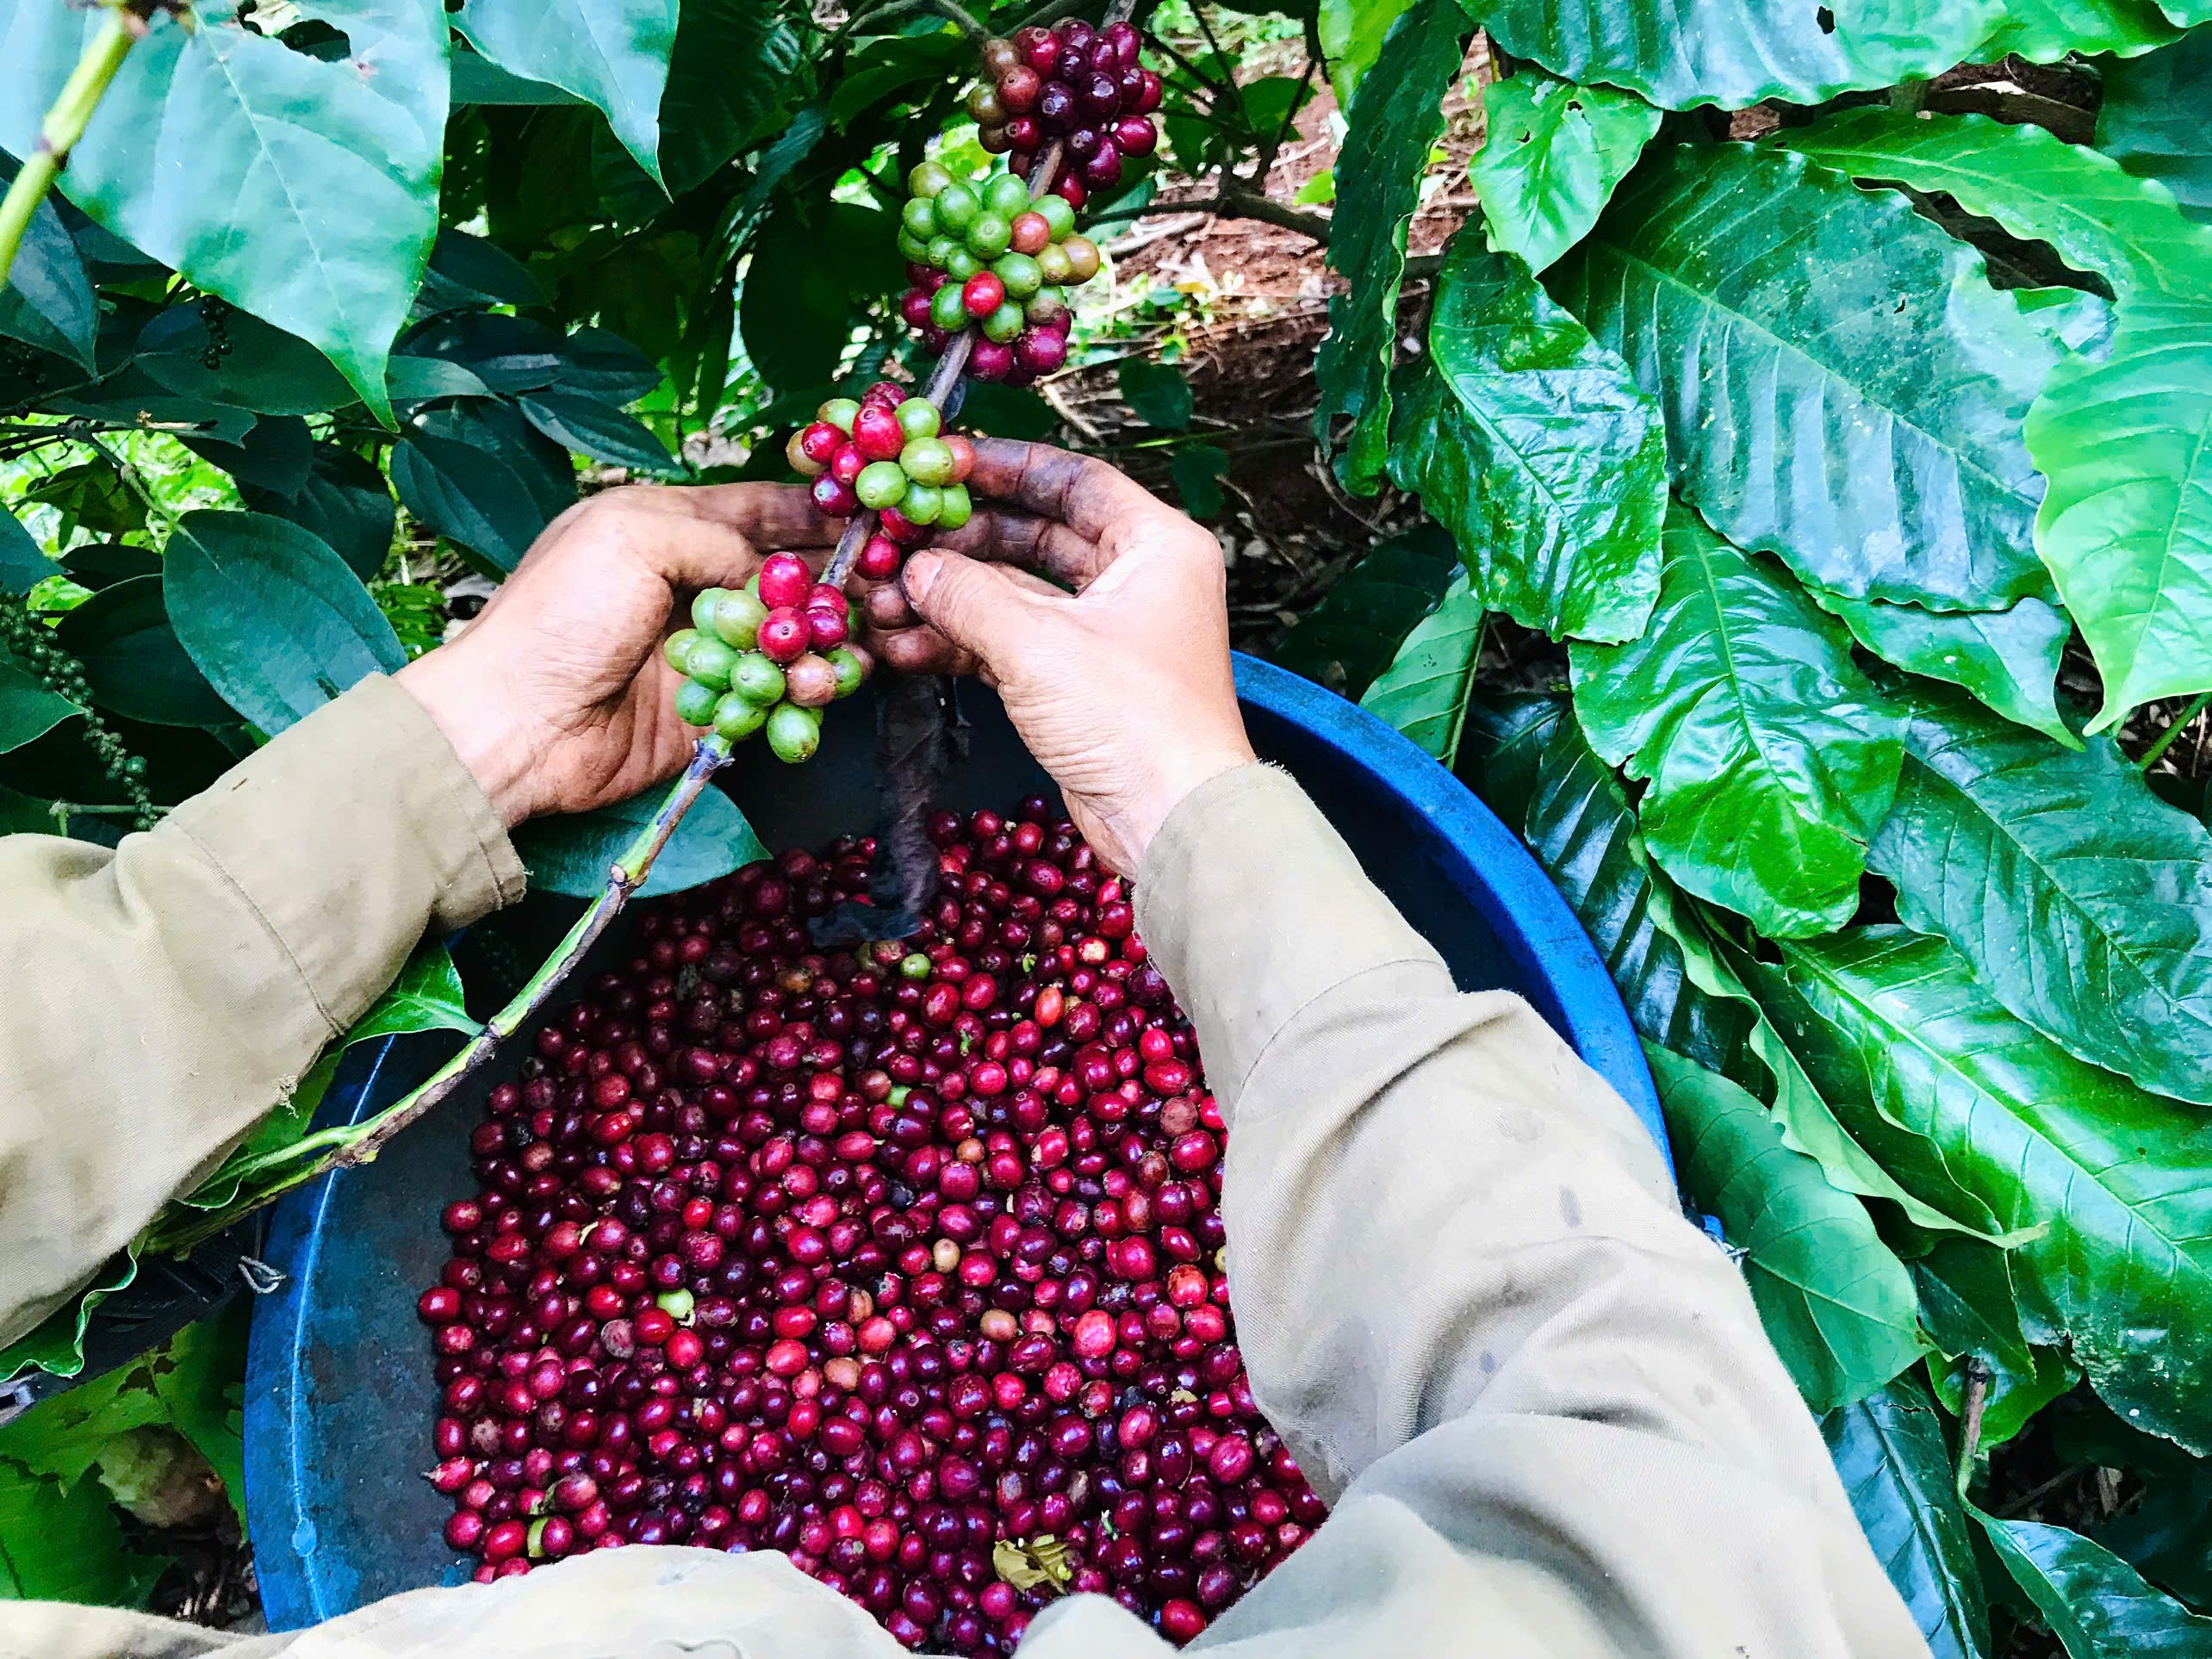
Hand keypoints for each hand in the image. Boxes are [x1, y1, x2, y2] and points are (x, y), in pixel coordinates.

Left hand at [396, 484, 834, 825]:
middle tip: (883, 583)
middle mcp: (690, 585)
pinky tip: (822, 685)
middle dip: (834, 579)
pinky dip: (807, 691)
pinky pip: (777, 696)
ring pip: (790, 638)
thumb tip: (771, 576)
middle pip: (785, 575)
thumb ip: (715, 538)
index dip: (810, 510)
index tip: (867, 513)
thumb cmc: (559, 618)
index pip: (754, 509)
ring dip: (824, 640)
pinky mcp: (714, 709)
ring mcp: (705, 650)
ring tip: (845, 646)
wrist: (522, 725)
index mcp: (664, 527)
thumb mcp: (632, 537)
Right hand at [870, 440, 1255, 873]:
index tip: (946, 464)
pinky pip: (1013, 644)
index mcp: (1155, 545)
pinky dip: (964, 645)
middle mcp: (1137, 580)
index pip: (1075, 480)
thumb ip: (970, 597)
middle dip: (964, 542)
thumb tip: (917, 569)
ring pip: (1018, 595)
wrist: (1170, 819)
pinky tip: (906, 646)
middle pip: (1038, 535)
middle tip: (901, 537)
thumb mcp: (1040, 644)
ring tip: (887, 601)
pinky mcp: (1080, 683)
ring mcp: (1107, 633)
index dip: (1008, 467)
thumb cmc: (1133, 719)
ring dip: (952, 599)